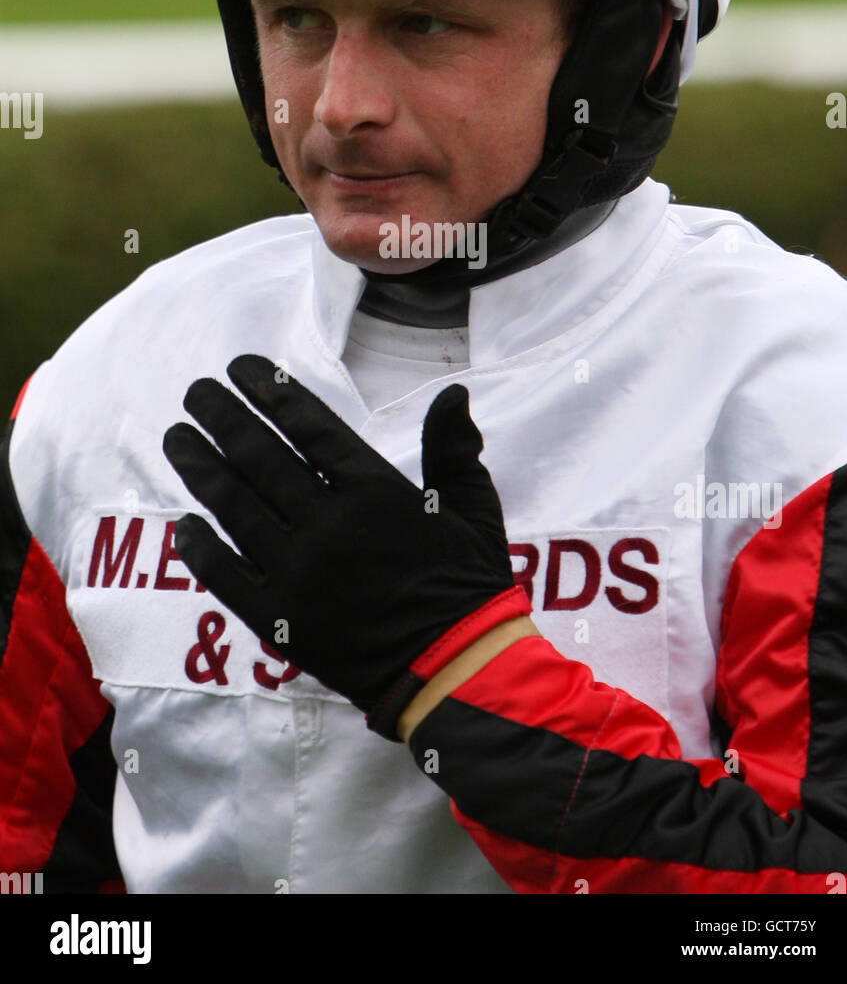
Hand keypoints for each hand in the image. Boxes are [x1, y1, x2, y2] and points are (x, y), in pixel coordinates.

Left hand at [162, 355, 523, 736]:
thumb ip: (453, 449)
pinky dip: (199, 548)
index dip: (269, 392)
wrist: (455, 673)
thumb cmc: (468, 586)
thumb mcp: (474, 509)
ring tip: (178, 438)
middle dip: (222, 417)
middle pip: (259, 457)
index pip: (308, 426)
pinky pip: (225, 574)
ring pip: (233, 507)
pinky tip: (183, 524)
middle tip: (196, 392)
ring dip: (200, 467)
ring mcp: (298, 573)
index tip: (241, 369)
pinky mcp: (279, 618)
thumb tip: (453, 392)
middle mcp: (329, 525)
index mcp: (376, 491)